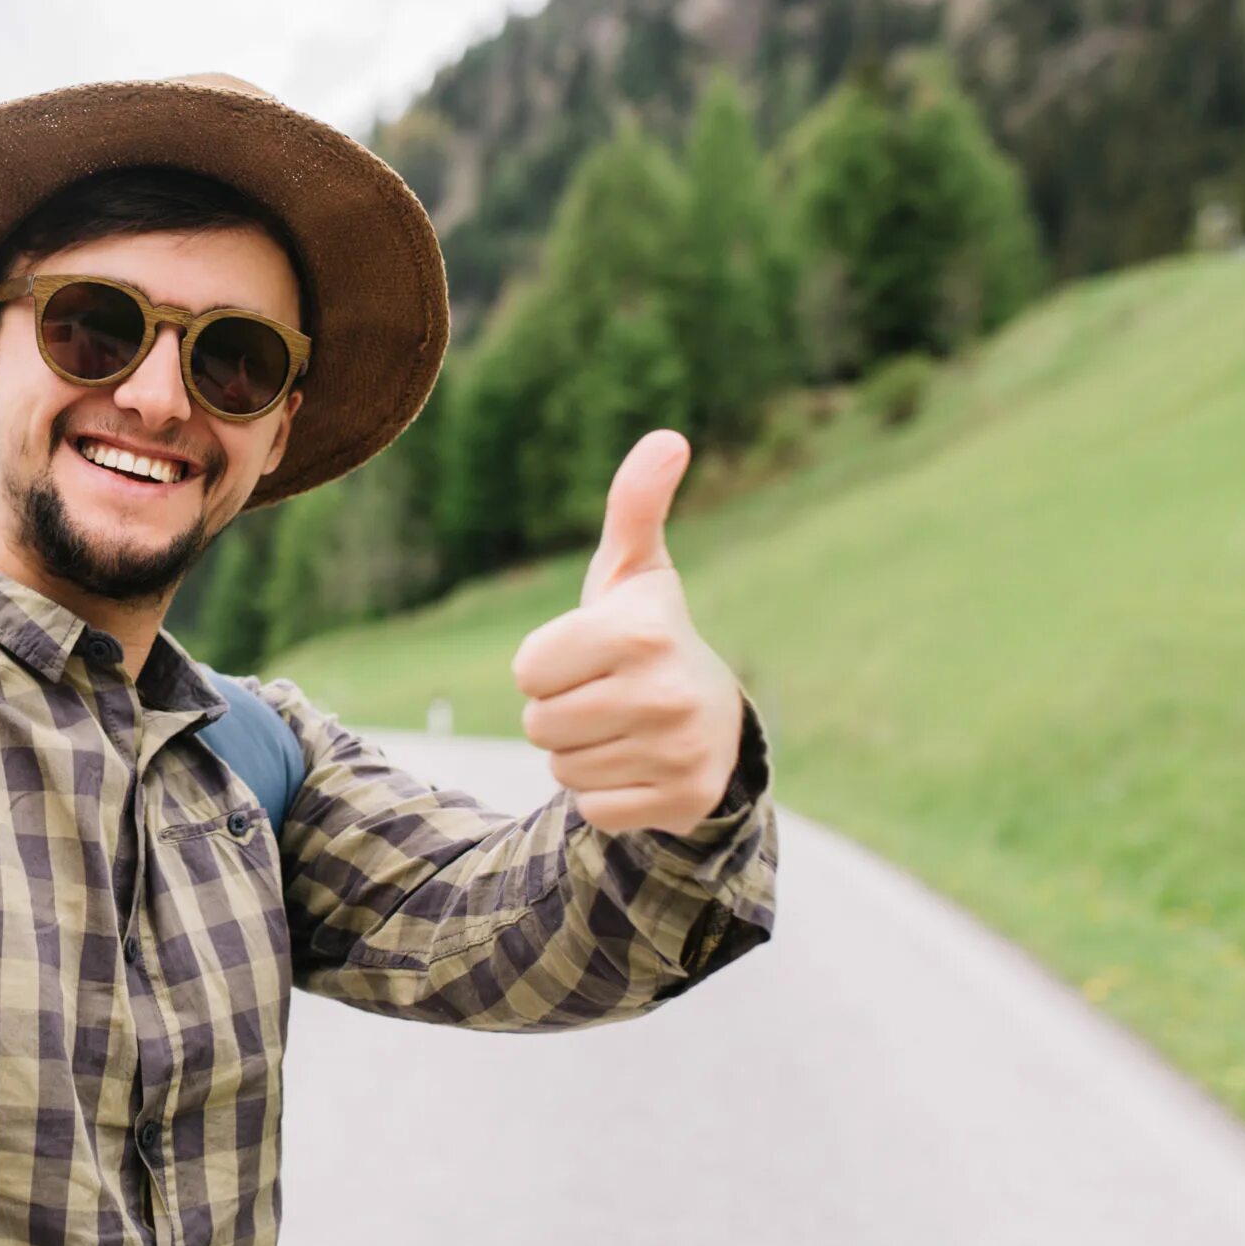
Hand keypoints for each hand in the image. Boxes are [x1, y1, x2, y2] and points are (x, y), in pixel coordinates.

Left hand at [511, 429, 746, 835]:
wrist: (717, 720)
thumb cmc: (648, 635)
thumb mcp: (635, 572)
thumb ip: (634, 505)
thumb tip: (668, 438)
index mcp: (642, 631)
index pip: (527, 670)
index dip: (548, 665)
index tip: (590, 655)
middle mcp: (666, 693)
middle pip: (538, 724)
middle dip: (560, 711)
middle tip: (607, 694)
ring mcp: (678, 753)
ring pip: (561, 767)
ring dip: (580, 752)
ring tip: (623, 727)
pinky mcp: (680, 803)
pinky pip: (590, 808)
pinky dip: (605, 792)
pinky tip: (639, 764)